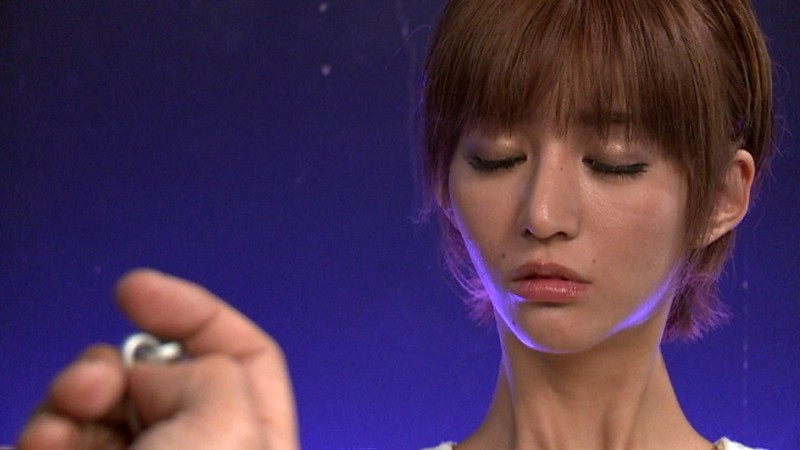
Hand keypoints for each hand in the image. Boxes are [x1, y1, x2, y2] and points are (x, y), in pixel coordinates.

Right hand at [17, 269, 297, 448]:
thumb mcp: (227, 424)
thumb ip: (210, 371)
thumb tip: (160, 374)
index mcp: (260, 438)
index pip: (246, 355)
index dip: (195, 312)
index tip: (137, 289)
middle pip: (163, 374)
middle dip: (117, 361)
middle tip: (96, 379)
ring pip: (104, 404)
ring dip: (74, 393)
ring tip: (67, 412)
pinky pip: (63, 435)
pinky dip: (46, 430)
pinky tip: (41, 440)